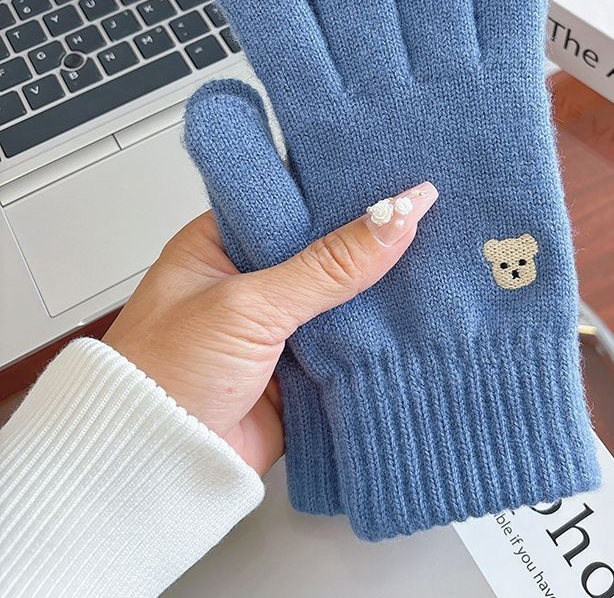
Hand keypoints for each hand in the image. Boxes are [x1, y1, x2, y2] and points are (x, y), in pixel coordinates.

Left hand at [102, 185, 436, 475]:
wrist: (152, 467)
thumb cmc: (162, 377)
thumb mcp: (247, 305)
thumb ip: (326, 265)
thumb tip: (393, 218)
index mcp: (221, 245)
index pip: (293, 203)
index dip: (340, 193)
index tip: (393, 179)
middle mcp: (251, 281)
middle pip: (324, 251)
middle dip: (367, 244)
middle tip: (423, 218)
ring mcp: (277, 326)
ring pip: (341, 299)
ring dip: (375, 292)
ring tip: (429, 260)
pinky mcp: (298, 370)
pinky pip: (346, 345)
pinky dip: (373, 338)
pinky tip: (409, 317)